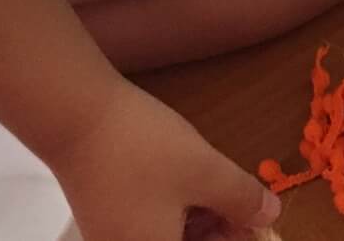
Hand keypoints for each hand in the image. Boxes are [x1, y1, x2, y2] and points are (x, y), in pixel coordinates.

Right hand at [53, 82, 279, 240]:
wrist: (75, 114)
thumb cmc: (140, 148)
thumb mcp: (205, 171)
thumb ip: (242, 198)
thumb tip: (269, 215)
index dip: (236, 240)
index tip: (255, 221)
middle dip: (219, 232)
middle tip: (244, 202)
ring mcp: (111, 237)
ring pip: (167, 236)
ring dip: (199, 221)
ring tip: (219, 186)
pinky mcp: (102, 214)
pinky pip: (147, 224)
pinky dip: (174, 210)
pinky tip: (188, 183)